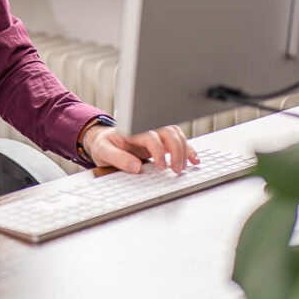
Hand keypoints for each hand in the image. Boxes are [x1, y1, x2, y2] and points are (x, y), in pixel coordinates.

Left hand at [82, 124, 198, 174]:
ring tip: (184, 167)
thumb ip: (118, 158)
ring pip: (176, 134)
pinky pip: (178, 141)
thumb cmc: (104, 145)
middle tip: (176, 169)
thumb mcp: (103, 152)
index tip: (162, 166)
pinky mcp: (160, 141)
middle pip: (168, 132)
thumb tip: (136, 167)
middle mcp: (146, 129)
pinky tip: (194, 160)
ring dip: (184, 149)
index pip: (151, 136)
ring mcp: (155, 134)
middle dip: (176, 150)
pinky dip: (188, 149)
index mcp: (132, 130)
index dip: (158, 150)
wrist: (103, 141)